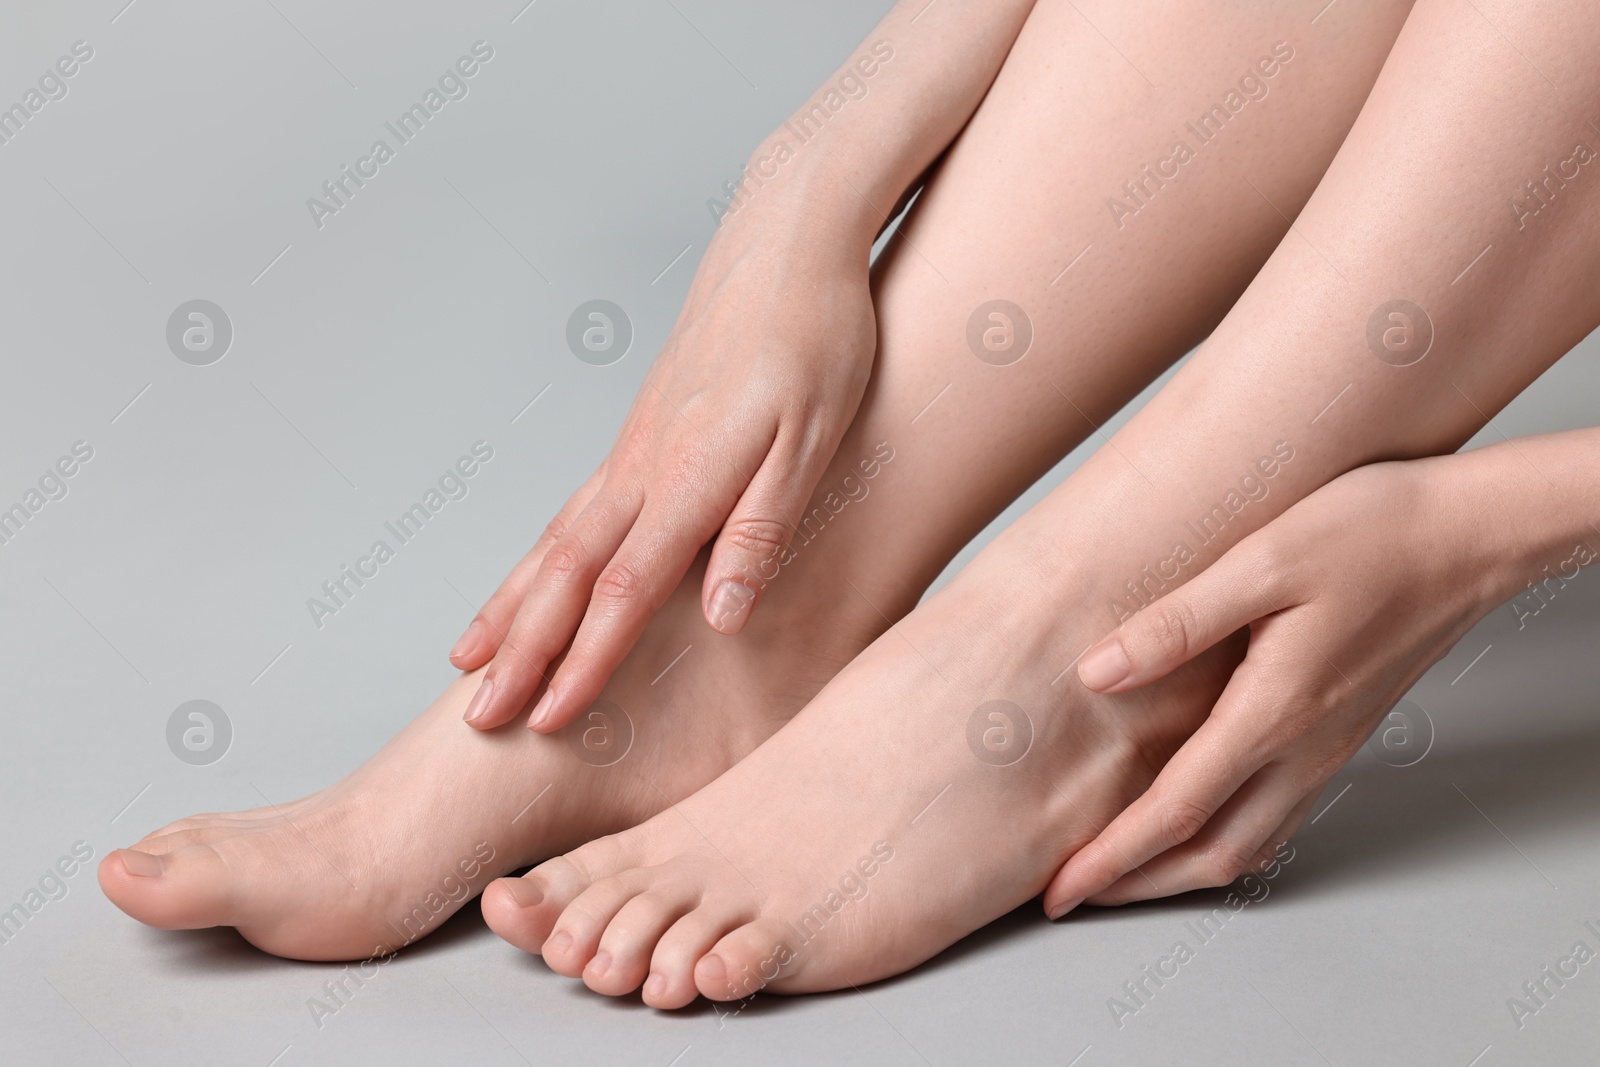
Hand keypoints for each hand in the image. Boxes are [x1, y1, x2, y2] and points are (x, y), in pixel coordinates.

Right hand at [451, 201, 877, 732]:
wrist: (787, 238)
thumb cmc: (818, 335)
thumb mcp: (814, 440)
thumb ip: (762, 530)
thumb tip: (720, 618)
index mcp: (687, 477)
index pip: (623, 592)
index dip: (585, 662)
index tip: (544, 720)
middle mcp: (644, 465)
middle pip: (566, 573)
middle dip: (521, 650)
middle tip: (476, 714)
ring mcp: (636, 445)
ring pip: (556, 538)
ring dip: (512, 604)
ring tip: (468, 655)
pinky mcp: (644, 429)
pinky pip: (573, 505)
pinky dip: (539, 553)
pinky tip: (534, 573)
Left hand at [1042, 457, 1527, 915]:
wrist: (1472, 536)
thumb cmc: (1371, 533)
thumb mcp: (1261, 562)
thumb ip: (1176, 624)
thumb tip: (1096, 673)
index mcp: (1274, 711)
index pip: (1176, 811)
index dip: (1111, 858)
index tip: (1059, 892)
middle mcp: (1305, 746)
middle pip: (1214, 852)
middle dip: (1137, 884)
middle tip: (1071, 896)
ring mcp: (1329, 746)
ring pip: (1249, 843)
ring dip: (1178, 869)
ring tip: (1120, 871)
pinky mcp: (1341, 732)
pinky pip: (1277, 815)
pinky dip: (1224, 839)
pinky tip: (1196, 821)